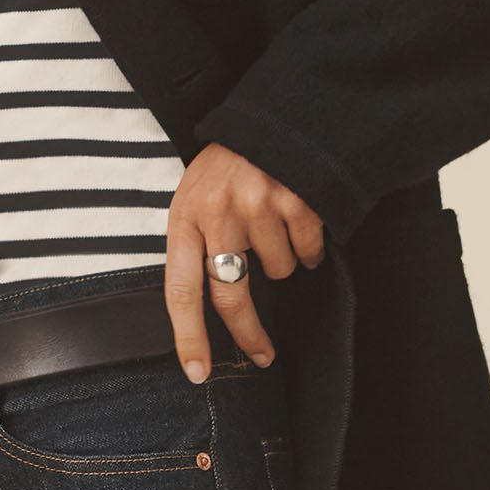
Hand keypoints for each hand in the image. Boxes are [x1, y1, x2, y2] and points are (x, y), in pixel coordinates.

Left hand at [166, 141, 325, 381]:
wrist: (272, 118)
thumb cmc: (230, 165)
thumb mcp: (197, 195)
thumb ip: (198, 243)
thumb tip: (209, 307)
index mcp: (185, 214)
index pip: (181, 289)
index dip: (189, 336)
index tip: (196, 371)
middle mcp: (217, 211)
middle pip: (231, 295)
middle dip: (248, 333)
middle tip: (262, 356)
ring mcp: (258, 205)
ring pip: (278, 271)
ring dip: (283, 261)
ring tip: (275, 226)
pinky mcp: (295, 199)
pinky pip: (307, 252)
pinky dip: (308, 248)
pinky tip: (299, 219)